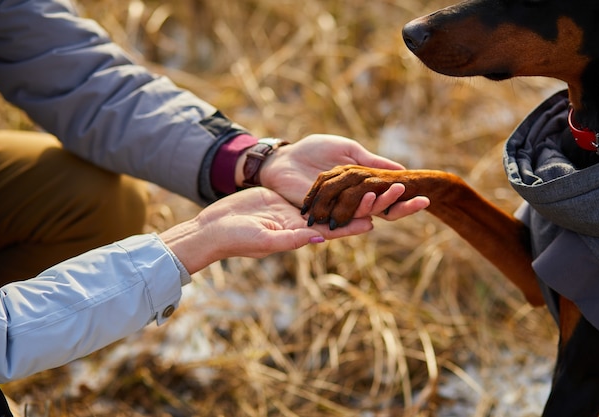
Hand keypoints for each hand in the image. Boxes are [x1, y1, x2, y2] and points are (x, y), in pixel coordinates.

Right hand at [159, 187, 372, 273]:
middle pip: (337, 213)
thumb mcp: (264, 240)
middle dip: (361, 205)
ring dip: (348, 191)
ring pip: (327, 200)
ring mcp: (294, 210)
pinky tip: (341, 172)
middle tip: (384, 193)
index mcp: (300, 235)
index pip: (333, 230)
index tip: (377, 216)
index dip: (354, 224)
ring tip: (370, 179)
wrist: (214, 228)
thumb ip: (291, 240)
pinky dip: (326, 183)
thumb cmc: (236, 239)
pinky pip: (310, 190)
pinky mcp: (285, 198)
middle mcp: (302, 224)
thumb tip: (319, 240)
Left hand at [259, 134, 428, 219]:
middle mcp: (352, 200)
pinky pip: (342, 216)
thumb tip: (400, 170)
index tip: (426, 199)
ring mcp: (337, 208)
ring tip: (402, 196)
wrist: (284, 159)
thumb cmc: (315, 151)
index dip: (406, 201)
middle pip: (381, 206)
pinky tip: (375, 214)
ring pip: (365, 211)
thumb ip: (372, 161)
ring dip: (384, 204)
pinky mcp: (321, 214)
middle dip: (402, 205)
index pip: (387, 197)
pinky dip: (358, 215)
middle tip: (423, 202)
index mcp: (360, 186)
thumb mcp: (349, 151)